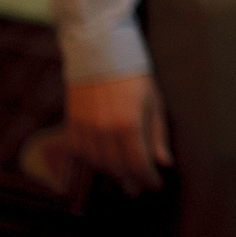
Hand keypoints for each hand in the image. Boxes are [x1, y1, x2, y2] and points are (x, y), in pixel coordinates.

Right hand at [65, 73, 171, 193]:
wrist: (100, 49)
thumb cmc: (133, 72)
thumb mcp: (153, 100)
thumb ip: (156, 134)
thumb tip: (164, 162)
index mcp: (129, 124)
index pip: (139, 164)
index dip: (148, 178)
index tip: (155, 184)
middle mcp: (104, 130)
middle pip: (118, 168)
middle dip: (131, 180)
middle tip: (138, 187)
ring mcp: (85, 127)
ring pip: (98, 163)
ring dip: (112, 173)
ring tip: (123, 176)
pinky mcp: (72, 122)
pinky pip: (79, 152)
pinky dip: (91, 161)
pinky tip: (102, 162)